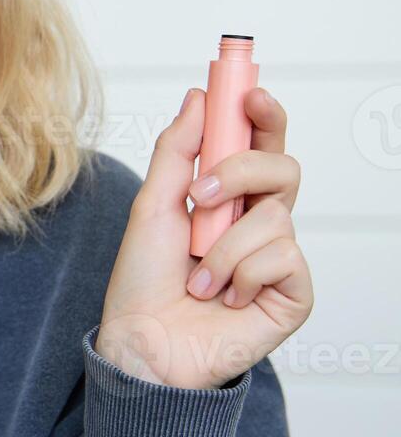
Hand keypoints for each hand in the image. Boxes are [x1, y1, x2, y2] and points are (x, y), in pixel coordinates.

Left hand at [96, 87, 311, 389]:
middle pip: (283, 167)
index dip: (263, 115)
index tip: (248, 92)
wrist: (144, 343)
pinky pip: (283, 258)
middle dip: (239, 173)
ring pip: (275, 217)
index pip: (260, 145)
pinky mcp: (293, 293)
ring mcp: (280, 257)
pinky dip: (241, 275)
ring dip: (221, 247)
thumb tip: (199, 97)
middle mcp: (259, 222)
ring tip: (196, 278)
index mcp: (229, 199)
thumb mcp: (152, 206)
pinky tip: (224, 298)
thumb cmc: (144, 282)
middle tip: (199, 196)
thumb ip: (178, 151)